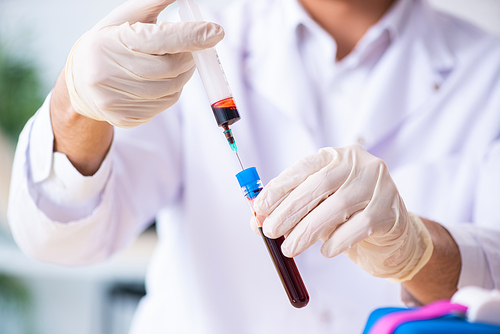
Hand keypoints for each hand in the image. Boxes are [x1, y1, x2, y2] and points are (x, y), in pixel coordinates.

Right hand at [65, 0, 223, 127]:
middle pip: (171, 68)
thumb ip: (155, 5)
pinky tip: (156, 83)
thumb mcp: (126, 18)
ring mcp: (115, 99)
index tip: (216, 32)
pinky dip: (170, 92)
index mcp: (112, 41)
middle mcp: (109, 72)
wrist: (80, 82)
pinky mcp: (124, 118)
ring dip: (181, 76)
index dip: (190, 36)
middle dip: (188, 58)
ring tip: (168, 65)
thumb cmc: (110, 43)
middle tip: (188, 50)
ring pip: (172, 90)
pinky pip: (164, 106)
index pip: (159, 39)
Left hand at [253, 146, 433, 281]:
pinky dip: (337, 241)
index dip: (280, 186)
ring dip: (308, 230)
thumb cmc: (348, 215)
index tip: (260, 207)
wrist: (391, 232)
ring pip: (337, 206)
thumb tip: (256, 221)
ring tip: (290, 248)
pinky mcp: (389, 210)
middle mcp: (359, 164)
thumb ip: (290, 209)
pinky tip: (325, 251)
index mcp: (337, 156)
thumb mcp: (317, 206)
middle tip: (271, 231)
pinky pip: (359, 226)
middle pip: (320, 184)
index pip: (305, 166)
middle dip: (290, 210)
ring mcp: (378, 185)